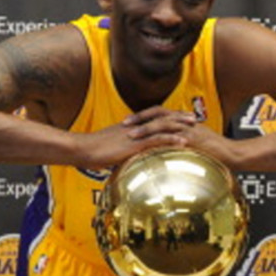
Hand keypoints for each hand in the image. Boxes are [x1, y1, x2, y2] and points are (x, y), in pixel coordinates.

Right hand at [72, 107, 195, 168]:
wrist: (81, 149)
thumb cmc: (91, 152)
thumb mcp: (109, 150)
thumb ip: (120, 152)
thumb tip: (124, 159)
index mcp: (130, 127)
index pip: (152, 118)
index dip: (167, 116)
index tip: (180, 116)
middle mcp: (135, 127)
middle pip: (161, 117)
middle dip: (178, 116)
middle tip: (194, 117)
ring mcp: (135, 135)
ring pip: (162, 125)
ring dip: (180, 124)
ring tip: (194, 125)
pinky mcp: (134, 144)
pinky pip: (156, 140)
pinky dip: (172, 139)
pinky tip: (184, 142)